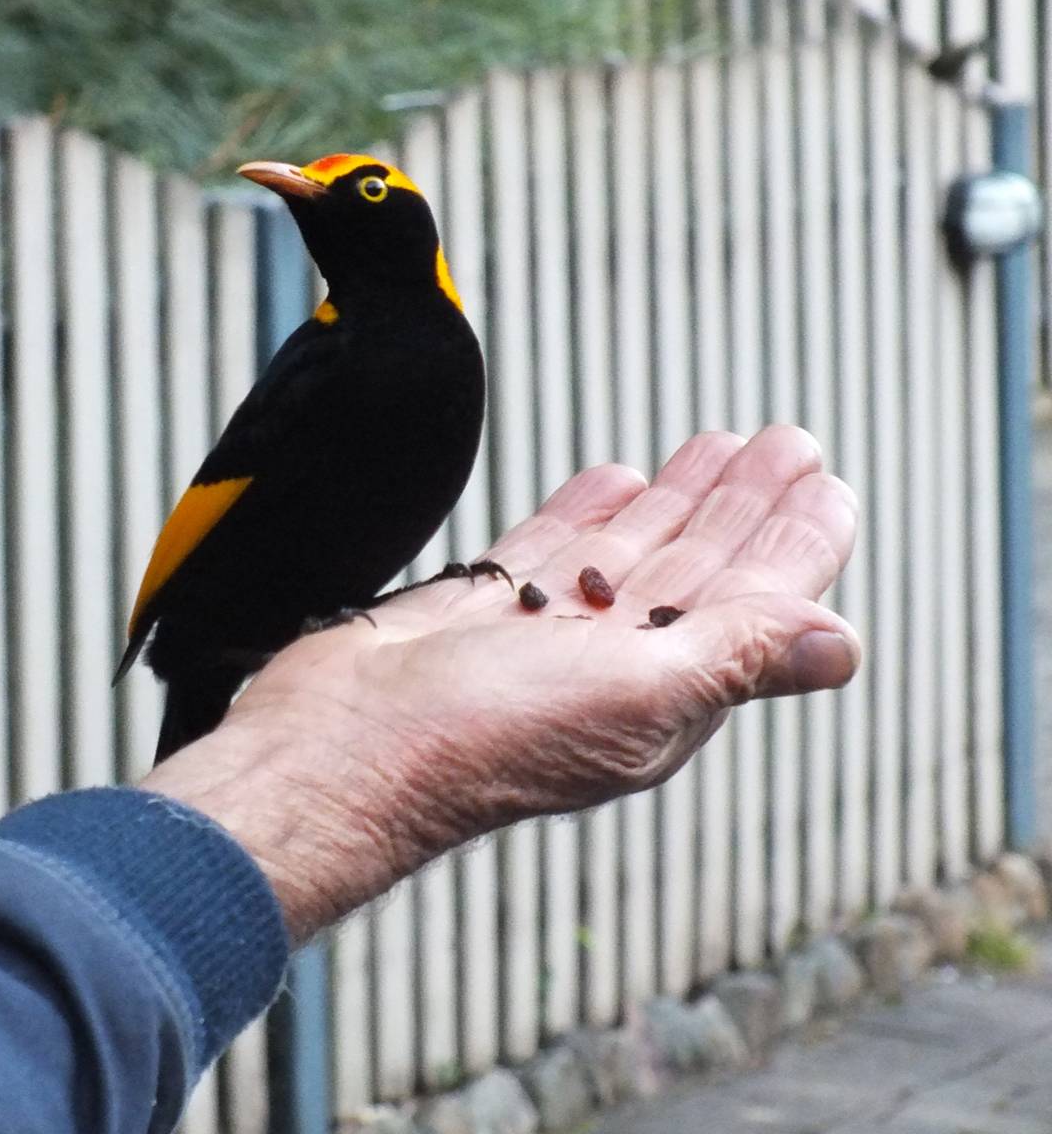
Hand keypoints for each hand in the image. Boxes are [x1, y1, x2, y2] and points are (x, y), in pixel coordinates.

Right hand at [142, 426, 859, 941]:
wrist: (342, 745)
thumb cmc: (482, 735)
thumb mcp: (632, 694)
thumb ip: (736, 657)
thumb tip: (844, 643)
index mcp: (665, 695)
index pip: (755, 606)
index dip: (796, 544)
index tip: (827, 482)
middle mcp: (614, 668)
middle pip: (700, 570)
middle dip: (746, 504)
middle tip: (785, 440)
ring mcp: (546, 637)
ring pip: (631, 552)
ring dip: (680, 498)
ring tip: (718, 443)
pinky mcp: (483, 610)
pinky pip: (553, 548)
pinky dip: (589, 510)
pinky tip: (618, 475)